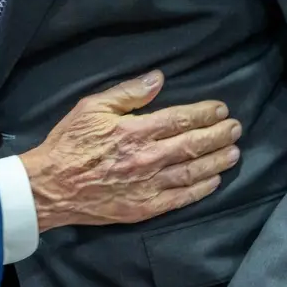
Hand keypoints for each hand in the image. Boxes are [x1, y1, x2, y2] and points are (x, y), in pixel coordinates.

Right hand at [20, 71, 240, 231]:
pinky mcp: (143, 208)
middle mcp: (147, 158)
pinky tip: (213, 181)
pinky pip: (179, 199)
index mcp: (135, 131)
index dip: (204, 113)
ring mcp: (147, 186)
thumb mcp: (92, 107)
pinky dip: (199, 190)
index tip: (221, 109)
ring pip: (191, 172)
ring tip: (234, 153)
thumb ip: (128, 93)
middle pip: (192, 145)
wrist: (50, 187)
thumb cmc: (69, 143)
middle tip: (236, 129)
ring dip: (216, 161)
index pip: (179, 119)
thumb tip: (158, 78)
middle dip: (218, 136)